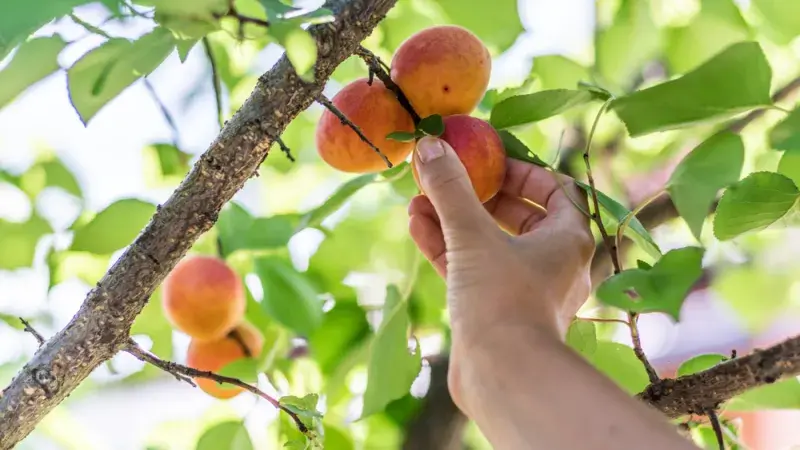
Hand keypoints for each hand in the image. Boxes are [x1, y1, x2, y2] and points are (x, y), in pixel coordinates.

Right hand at [407, 136, 594, 406]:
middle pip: (518, 214)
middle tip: (448, 176)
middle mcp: (552, 262)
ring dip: (454, 219)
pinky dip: (448, 247)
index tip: (487, 159)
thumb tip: (430, 145)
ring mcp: (523, 288)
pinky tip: (416, 225)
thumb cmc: (502, 298)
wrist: (501, 376)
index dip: (521, 169)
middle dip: (477, 194)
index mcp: (567, 238)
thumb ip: (451, 189)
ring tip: (417, 198)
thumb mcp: (472, 234)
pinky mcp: (496, 309)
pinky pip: (472, 268)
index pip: (555, 188)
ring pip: (488, 242)